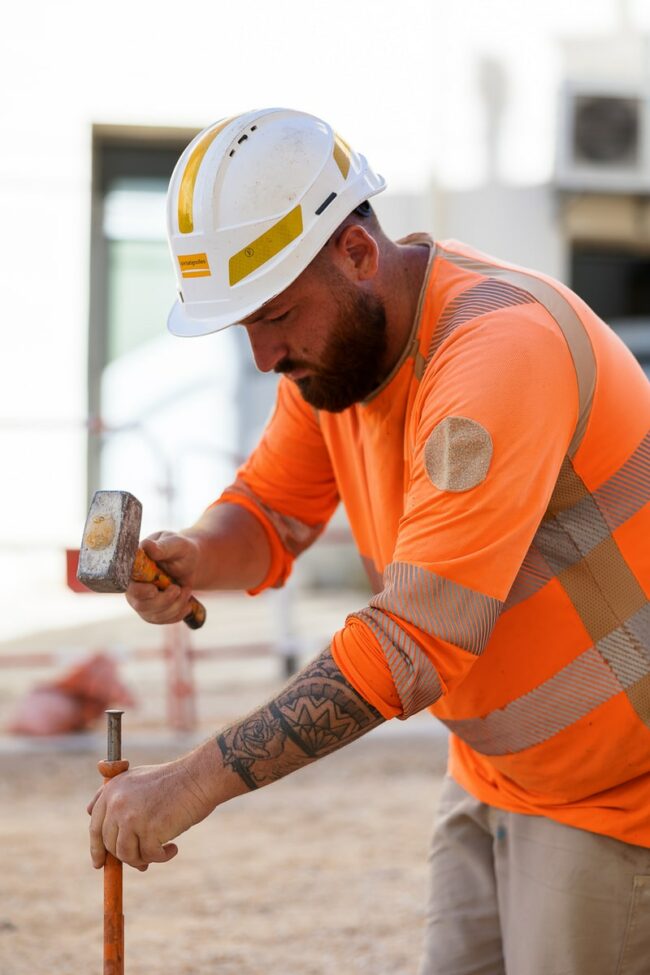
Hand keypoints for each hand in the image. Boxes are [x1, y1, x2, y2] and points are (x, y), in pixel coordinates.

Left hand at [88, 744, 218, 869]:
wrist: (198, 777)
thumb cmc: (172, 780)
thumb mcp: (136, 779)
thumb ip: (114, 795)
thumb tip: (88, 812)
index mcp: (112, 791)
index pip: (95, 827)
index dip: (96, 849)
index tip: (99, 864)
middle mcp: (117, 803)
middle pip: (110, 844)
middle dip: (126, 856)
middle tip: (143, 861)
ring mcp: (131, 817)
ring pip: (126, 854)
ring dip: (143, 858)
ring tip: (160, 852)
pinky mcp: (149, 830)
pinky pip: (149, 856)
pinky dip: (162, 857)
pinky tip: (173, 848)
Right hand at [125, 532, 200, 623]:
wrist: (189, 562)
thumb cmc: (180, 550)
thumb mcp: (175, 544)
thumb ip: (162, 546)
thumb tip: (146, 546)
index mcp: (133, 568)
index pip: (128, 585)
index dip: (140, 591)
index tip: (154, 590)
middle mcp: (133, 587)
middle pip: (141, 605)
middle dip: (164, 600)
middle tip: (178, 588)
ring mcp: (142, 601)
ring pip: (154, 615)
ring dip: (175, 606)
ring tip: (186, 590)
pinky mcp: (152, 611)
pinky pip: (162, 620)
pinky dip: (178, 614)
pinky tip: (187, 604)